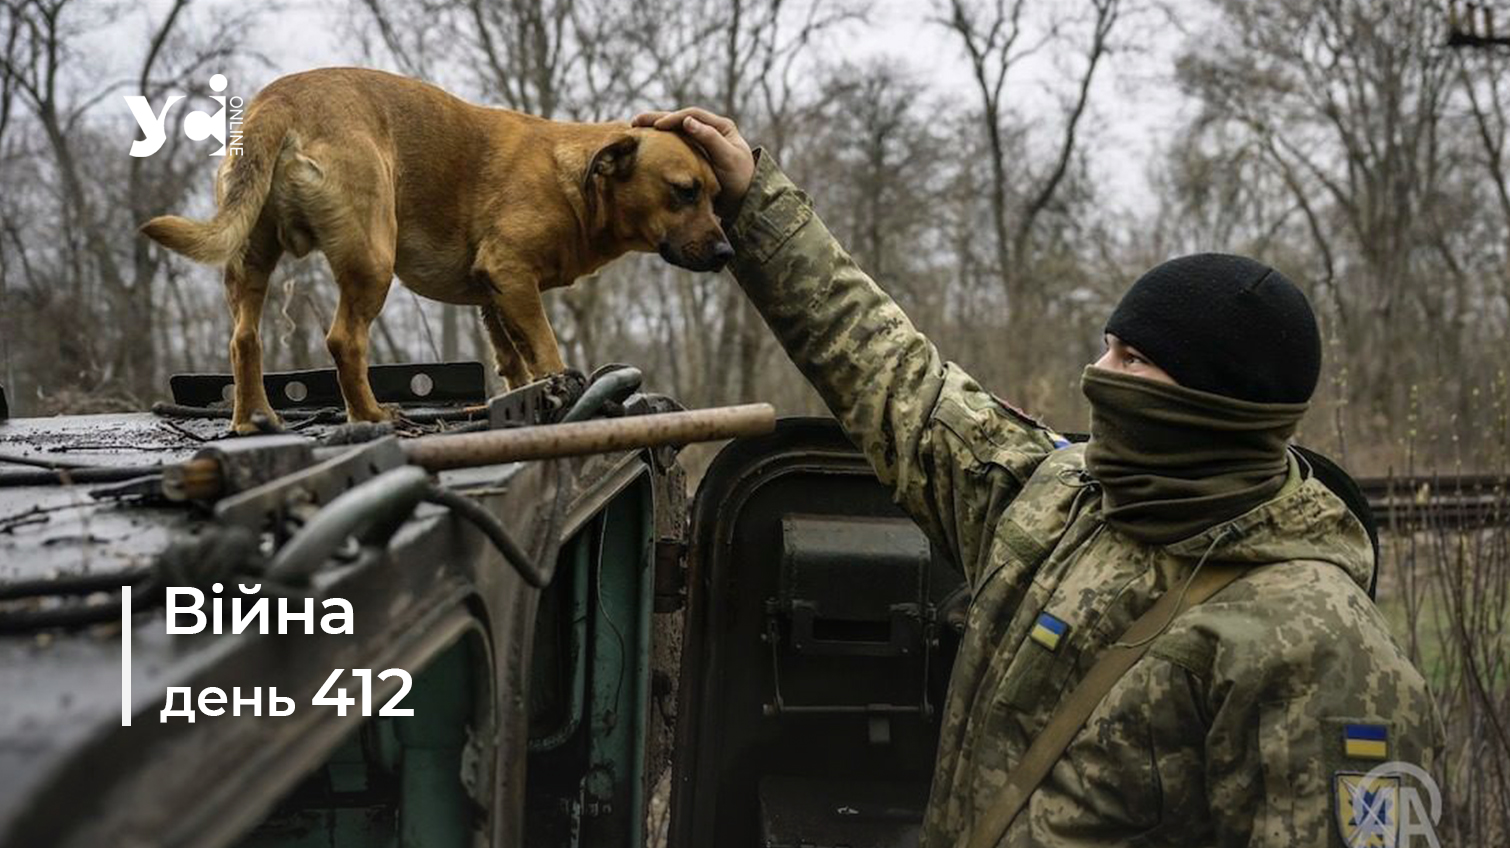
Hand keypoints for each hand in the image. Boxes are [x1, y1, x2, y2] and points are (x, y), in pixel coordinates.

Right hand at [632, 107, 753, 211]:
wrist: (744, 202)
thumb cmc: (740, 179)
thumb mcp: (727, 157)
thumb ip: (710, 138)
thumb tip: (687, 121)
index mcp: (721, 126)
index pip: (693, 116)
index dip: (673, 118)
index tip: (657, 126)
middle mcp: (710, 131)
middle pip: (680, 120)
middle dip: (657, 119)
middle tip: (636, 121)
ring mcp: (701, 143)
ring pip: (675, 131)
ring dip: (655, 129)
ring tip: (635, 130)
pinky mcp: (694, 156)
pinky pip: (675, 145)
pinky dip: (660, 142)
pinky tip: (646, 144)